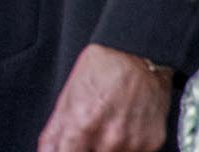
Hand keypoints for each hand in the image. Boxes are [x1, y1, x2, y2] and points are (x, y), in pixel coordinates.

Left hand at [36, 43, 173, 151]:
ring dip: (104, 148)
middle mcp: (108, 137)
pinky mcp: (151, 143)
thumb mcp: (68, 95)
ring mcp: (131, 143)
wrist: (137, 56)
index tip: (65, 148)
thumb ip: (55, 129)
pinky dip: (125, 147)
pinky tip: (122, 129)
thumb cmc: (100, 71)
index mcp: (81, 124)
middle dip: (85, 148)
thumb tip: (47, 150)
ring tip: (105, 128)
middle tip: (86, 136)